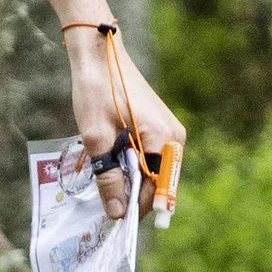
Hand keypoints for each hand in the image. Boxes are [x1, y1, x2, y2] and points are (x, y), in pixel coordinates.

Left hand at [68, 29, 184, 220]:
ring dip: (130, 178)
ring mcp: (170, 131)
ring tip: (104, 176)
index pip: (156, 191)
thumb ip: (109, 178)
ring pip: (153, 171)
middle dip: (132, 194)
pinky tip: (112, 160)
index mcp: (164, 140)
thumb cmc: (97, 90)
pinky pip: (151, 157)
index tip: (112, 218)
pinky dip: (133, 164)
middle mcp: (175, 138)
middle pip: (156, 182)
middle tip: (102, 196)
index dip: (135, 208)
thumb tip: (117, 214)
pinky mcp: (160, 127)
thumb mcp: (96, 138)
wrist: (99, 53)